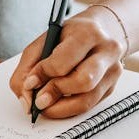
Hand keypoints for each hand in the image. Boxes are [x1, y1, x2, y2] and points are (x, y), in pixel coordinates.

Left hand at [9, 6, 125, 118]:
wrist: (104, 30)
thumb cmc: (72, 35)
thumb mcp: (47, 40)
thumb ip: (28, 67)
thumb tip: (26, 98)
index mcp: (88, 33)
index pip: (64, 60)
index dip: (43, 74)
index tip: (30, 83)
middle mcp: (106, 51)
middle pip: (83, 81)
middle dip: (56, 93)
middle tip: (39, 100)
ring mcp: (112, 71)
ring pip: (87, 100)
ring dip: (61, 108)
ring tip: (46, 106)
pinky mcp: (111, 87)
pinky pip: (89, 106)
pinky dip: (69, 108)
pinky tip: (59, 103)